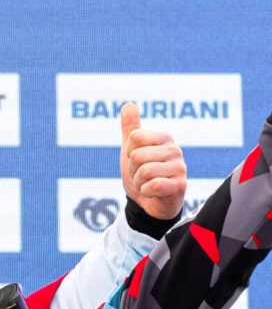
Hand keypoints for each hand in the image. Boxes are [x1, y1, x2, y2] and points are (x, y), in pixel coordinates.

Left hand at [120, 103, 185, 221]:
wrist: (147, 203)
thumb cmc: (140, 174)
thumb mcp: (130, 150)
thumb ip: (131, 129)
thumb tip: (129, 105)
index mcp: (164, 138)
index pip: (135, 137)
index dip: (128, 152)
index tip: (136, 161)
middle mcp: (175, 150)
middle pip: (137, 155)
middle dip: (132, 170)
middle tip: (141, 175)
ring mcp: (180, 168)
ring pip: (144, 171)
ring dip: (138, 182)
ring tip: (147, 184)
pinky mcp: (180, 186)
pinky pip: (153, 185)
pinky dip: (145, 191)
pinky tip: (153, 193)